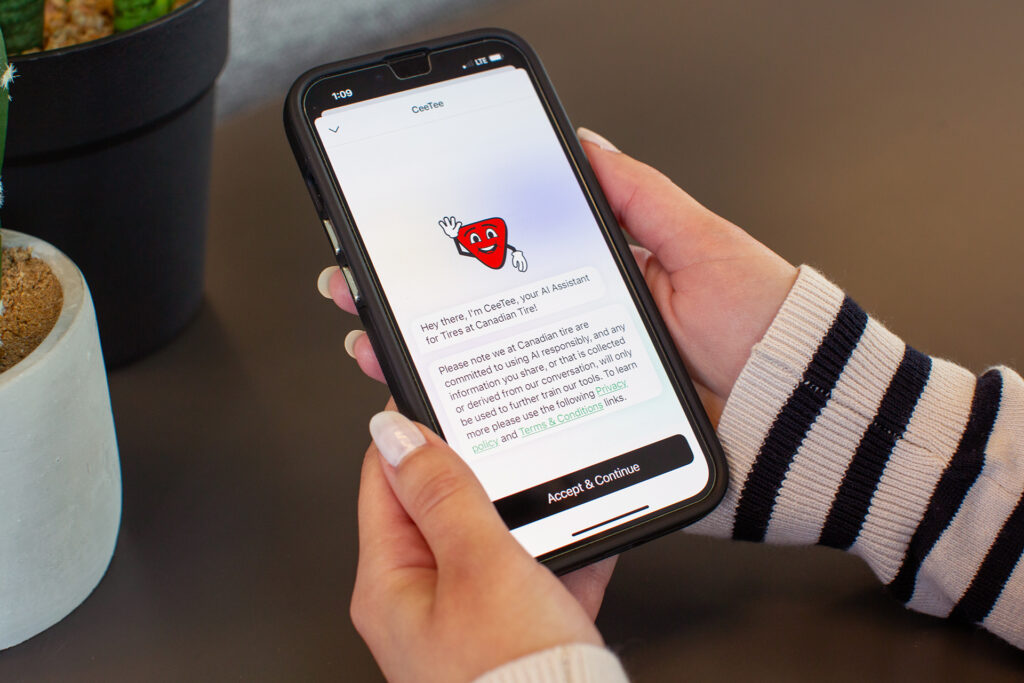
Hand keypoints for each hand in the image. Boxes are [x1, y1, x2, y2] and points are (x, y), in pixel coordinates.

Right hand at [324, 128, 796, 421]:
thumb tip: (587, 146)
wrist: (802, 421)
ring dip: (419, 363)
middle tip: (356, 286)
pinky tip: (427, 413)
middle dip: (410, 304)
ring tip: (374, 344)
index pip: (508, 261)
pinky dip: (468, 429)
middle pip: (479, 319)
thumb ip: (642, 197)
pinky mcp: (585, 439)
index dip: (451, 251)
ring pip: (483, 376)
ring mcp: (576, 390)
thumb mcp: (702, 244)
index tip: (401, 237)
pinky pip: (518, 435)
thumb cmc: (763, 329)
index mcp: (598, 284)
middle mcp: (576, 335)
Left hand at [353, 404, 611, 682]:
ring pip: (496, 539)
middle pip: (443, 507)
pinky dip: (562, 556)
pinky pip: (536, 576)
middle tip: (513, 439)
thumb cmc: (513, 678)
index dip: (414, 434)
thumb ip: (442, 493)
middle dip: (483, 473)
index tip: (447, 397)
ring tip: (559, 489)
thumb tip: (395, 432)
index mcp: (390, 583)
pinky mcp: (514, 633)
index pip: (385, 480)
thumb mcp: (479, 565)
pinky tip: (591, 542)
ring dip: (530, 514)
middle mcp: (421, 602)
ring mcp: (469, 618)